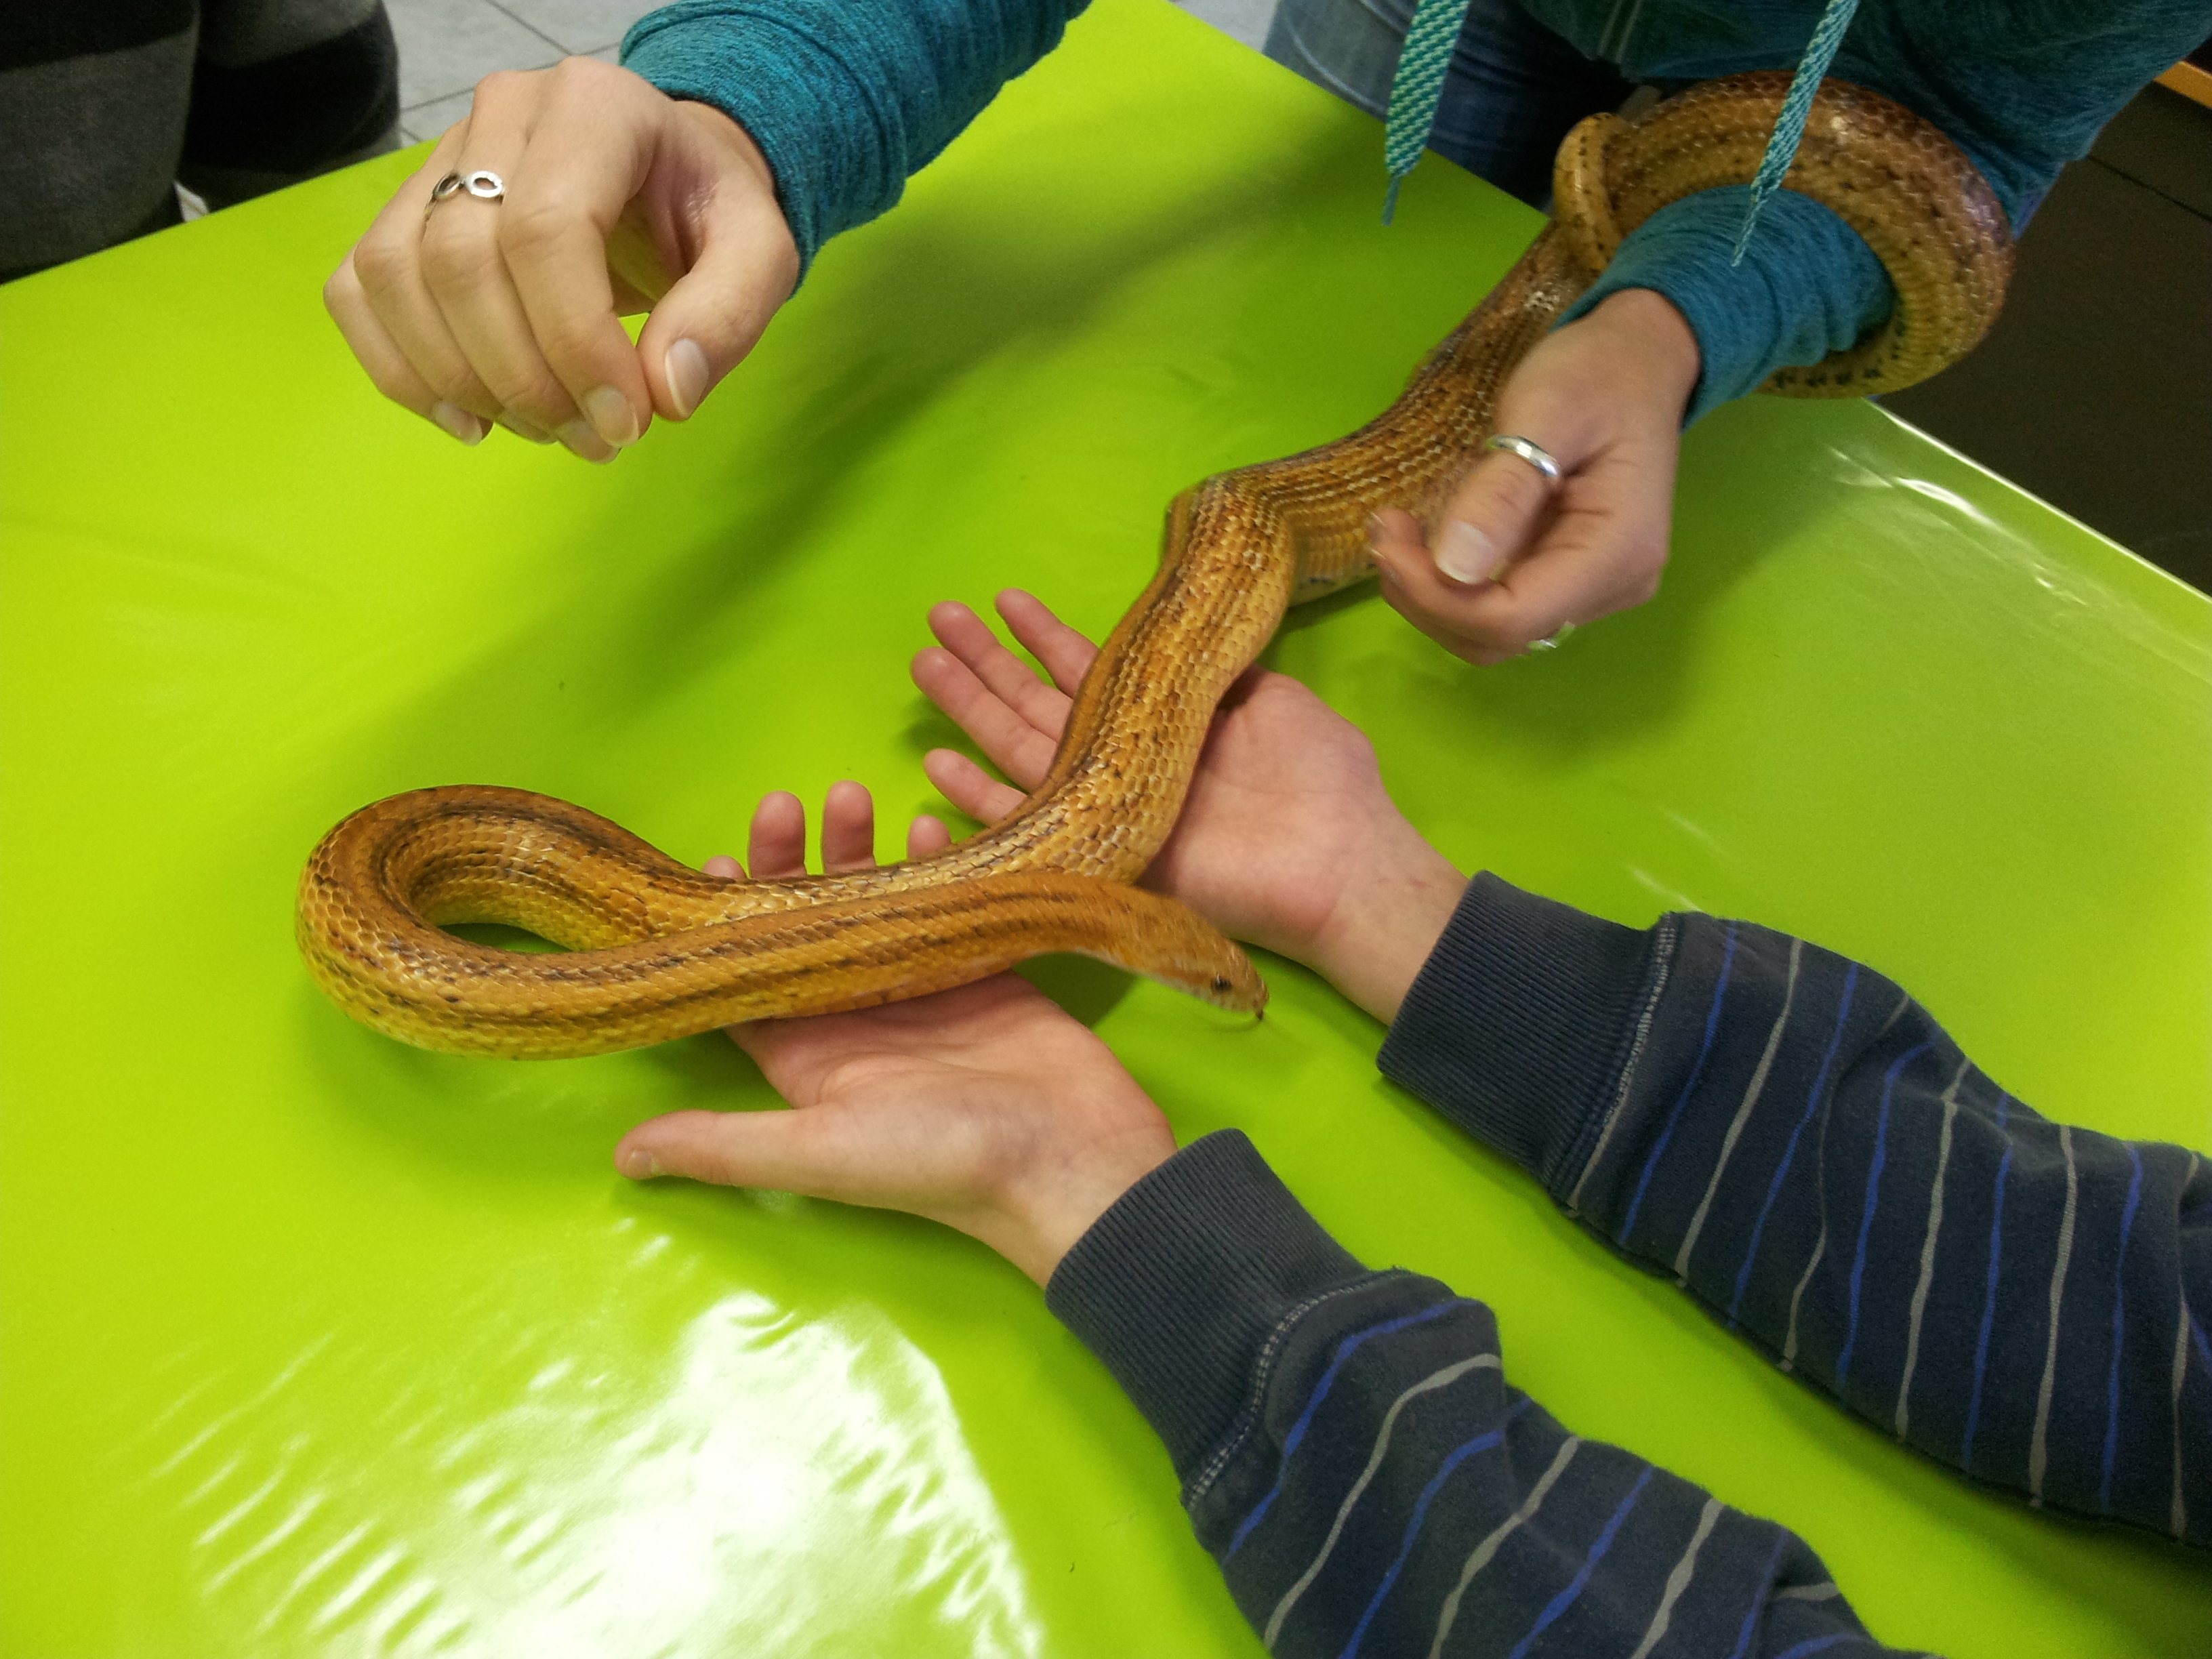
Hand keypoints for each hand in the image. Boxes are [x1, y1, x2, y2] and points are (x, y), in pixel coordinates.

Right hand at [325, 58, 798, 460]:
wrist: (668, 181)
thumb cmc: (707, 214)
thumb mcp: (759, 254)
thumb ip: (729, 315)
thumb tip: (667, 394)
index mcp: (593, 106)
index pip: (546, 230)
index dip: (575, 345)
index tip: (626, 423)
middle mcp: (501, 114)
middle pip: (462, 261)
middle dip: (525, 378)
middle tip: (594, 439)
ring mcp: (439, 158)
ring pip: (398, 277)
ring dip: (463, 382)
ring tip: (545, 430)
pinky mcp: (403, 212)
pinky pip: (359, 291)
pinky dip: (401, 371)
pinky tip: (472, 417)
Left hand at [618, 784, 1174, 1285]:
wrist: (1071, 1161)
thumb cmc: (943, 1162)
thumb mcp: (822, 1152)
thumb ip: (725, 1145)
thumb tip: (621, 1157)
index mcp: (809, 1060)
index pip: (747, 978)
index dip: (724, 921)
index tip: (713, 860)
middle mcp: (859, 1021)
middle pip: (808, 927)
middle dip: (792, 864)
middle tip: (784, 804)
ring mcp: (923, 992)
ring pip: (876, 907)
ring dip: (860, 852)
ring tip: (853, 795)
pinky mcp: (984, 972)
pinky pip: (950, 905)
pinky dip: (937, 863)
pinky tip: (926, 823)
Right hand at [911, 592, 1465, 1022]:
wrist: (1342, 860)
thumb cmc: (1322, 780)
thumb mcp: (1271, 697)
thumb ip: (1216, 669)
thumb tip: (1183, 629)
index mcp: (1163, 724)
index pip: (1089, 671)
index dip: (1045, 637)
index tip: (1005, 599)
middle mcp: (1126, 765)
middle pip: (1037, 705)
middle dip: (986, 662)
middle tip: (938, 617)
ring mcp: (1109, 809)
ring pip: (1020, 750)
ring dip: (970, 707)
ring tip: (924, 661)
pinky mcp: (1103, 855)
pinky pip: (1027, 827)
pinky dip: (980, 800)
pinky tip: (938, 764)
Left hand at [1369, 287, 1700, 661]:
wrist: (1636, 362)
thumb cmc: (1596, 374)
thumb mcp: (1545, 411)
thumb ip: (1503, 492)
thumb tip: (1455, 567)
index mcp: (1616, 553)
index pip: (1512, 618)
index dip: (1438, 597)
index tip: (1389, 540)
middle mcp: (1611, 588)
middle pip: (1498, 637)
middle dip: (1427, 597)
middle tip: (1385, 530)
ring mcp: (1592, 590)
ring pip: (1492, 633)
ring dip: (1431, 596)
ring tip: (1396, 532)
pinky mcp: (1566, 580)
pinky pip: (1499, 607)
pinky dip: (1451, 588)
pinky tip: (1424, 543)